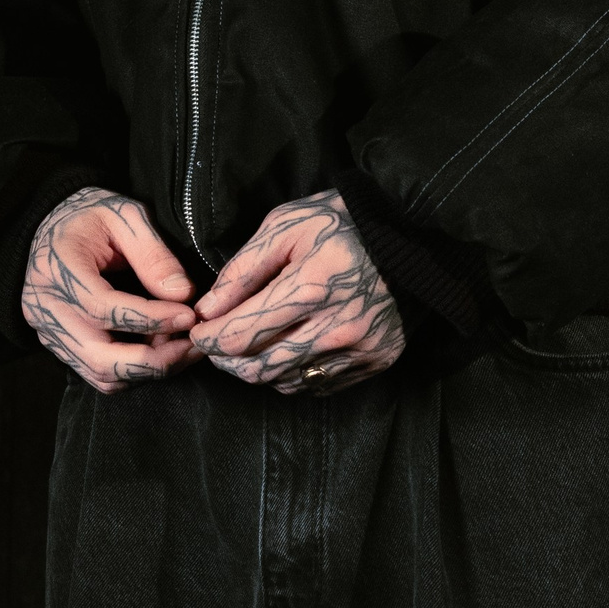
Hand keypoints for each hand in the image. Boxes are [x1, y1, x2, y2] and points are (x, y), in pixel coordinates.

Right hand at [21, 188, 195, 394]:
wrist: (53, 225)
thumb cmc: (92, 216)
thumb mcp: (126, 216)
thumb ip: (153, 254)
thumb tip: (183, 295)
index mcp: (58, 267)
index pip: (103, 308)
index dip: (151, 318)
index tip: (189, 316)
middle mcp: (45, 307)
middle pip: (100, 356)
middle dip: (154, 359)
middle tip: (193, 344)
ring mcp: (48, 332)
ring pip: (101, 373)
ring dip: (148, 369)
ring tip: (181, 346)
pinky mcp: (58, 346)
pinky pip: (98, 375)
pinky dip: (133, 372)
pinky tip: (159, 350)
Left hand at [190, 192, 405, 394]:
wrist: (411, 235)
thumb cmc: (341, 222)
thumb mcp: (286, 225)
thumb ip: (243, 268)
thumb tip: (207, 310)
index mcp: (312, 285)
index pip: (240, 335)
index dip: (208, 339)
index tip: (197, 330)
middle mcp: (338, 325)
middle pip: (258, 368)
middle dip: (226, 360)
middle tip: (217, 341)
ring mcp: (361, 348)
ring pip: (284, 382)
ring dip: (257, 368)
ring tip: (251, 343)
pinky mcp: (376, 361)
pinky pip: (317, 385)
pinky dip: (292, 374)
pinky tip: (289, 348)